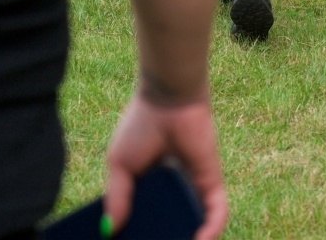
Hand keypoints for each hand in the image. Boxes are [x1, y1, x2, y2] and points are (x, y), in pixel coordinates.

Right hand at [104, 94, 226, 239]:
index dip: (136, 234)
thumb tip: (109, 232)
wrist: (168, 99)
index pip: (144, 219)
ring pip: (194, 226)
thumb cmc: (141, 125)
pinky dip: (210, 231)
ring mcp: (192, 187)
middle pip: (169, 228)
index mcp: (148, 184)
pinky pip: (216, 214)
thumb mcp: (119, 164)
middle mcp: (172, 189)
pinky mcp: (211, 182)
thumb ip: (116, 198)